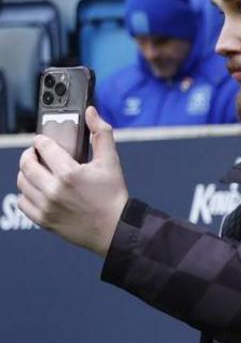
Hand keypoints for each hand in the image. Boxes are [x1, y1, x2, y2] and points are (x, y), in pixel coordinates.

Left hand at [15, 108, 128, 255]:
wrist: (115, 230)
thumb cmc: (113, 197)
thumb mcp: (111, 163)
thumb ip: (102, 134)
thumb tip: (90, 112)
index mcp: (70, 173)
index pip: (43, 147)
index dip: (41, 140)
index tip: (44, 141)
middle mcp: (55, 189)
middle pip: (26, 164)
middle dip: (29, 155)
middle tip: (37, 155)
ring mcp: (47, 206)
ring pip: (22, 182)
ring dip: (26, 174)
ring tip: (37, 172)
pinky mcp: (43, 219)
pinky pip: (23, 202)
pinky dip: (27, 194)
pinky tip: (38, 190)